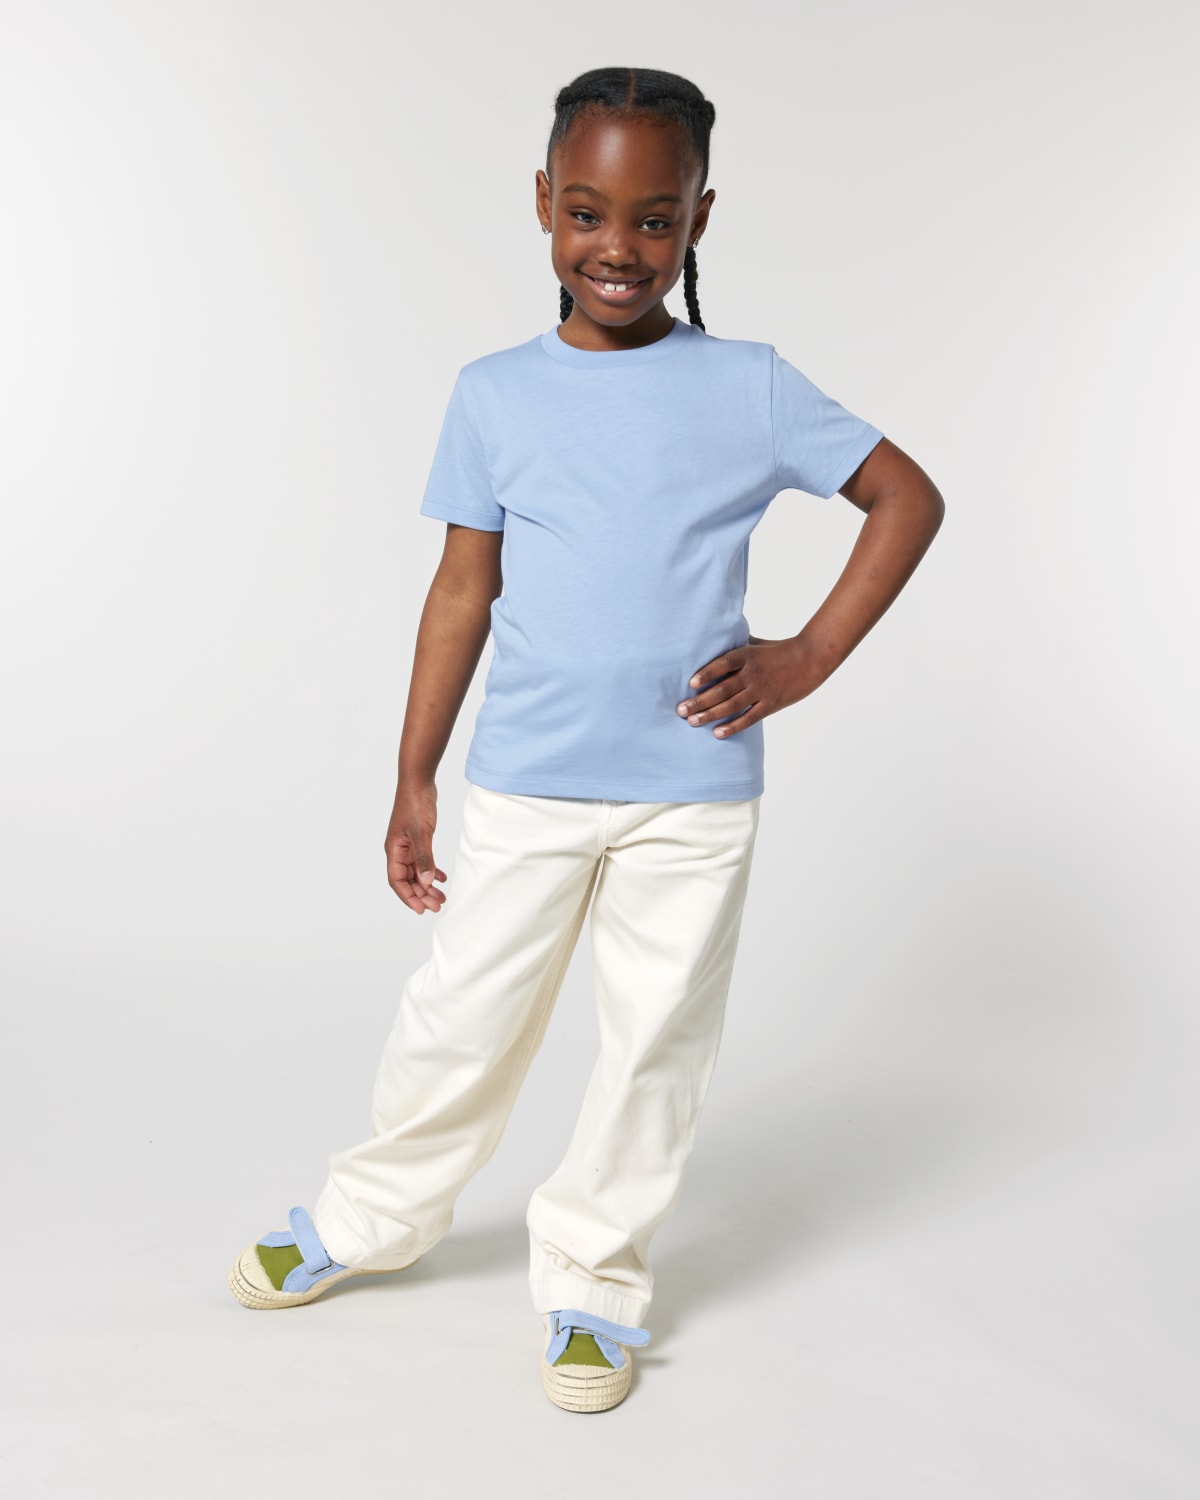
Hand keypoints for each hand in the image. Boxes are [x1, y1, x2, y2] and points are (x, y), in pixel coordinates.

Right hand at [385, 777, 447, 913]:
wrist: (418, 781)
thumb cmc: (415, 803)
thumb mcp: (422, 833)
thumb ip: (424, 858)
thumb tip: (425, 882)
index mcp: (394, 850)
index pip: (397, 881)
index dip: (408, 897)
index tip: (422, 909)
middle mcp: (398, 850)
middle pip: (407, 880)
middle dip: (421, 895)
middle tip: (437, 906)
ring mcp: (407, 845)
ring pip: (416, 872)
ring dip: (427, 885)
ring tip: (441, 897)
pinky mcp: (416, 839)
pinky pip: (422, 860)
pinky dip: (431, 870)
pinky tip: (441, 878)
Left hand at [676, 635, 831, 737]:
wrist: (811, 659)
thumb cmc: (779, 649)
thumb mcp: (756, 642)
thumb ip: (736, 646)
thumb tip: (712, 642)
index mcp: (747, 655)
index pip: (723, 663)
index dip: (706, 673)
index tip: (690, 683)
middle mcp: (752, 673)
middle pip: (722, 689)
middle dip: (699, 701)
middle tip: (680, 710)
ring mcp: (762, 690)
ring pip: (732, 706)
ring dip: (710, 715)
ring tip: (691, 722)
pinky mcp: (770, 704)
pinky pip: (749, 718)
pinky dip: (732, 727)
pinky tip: (717, 733)